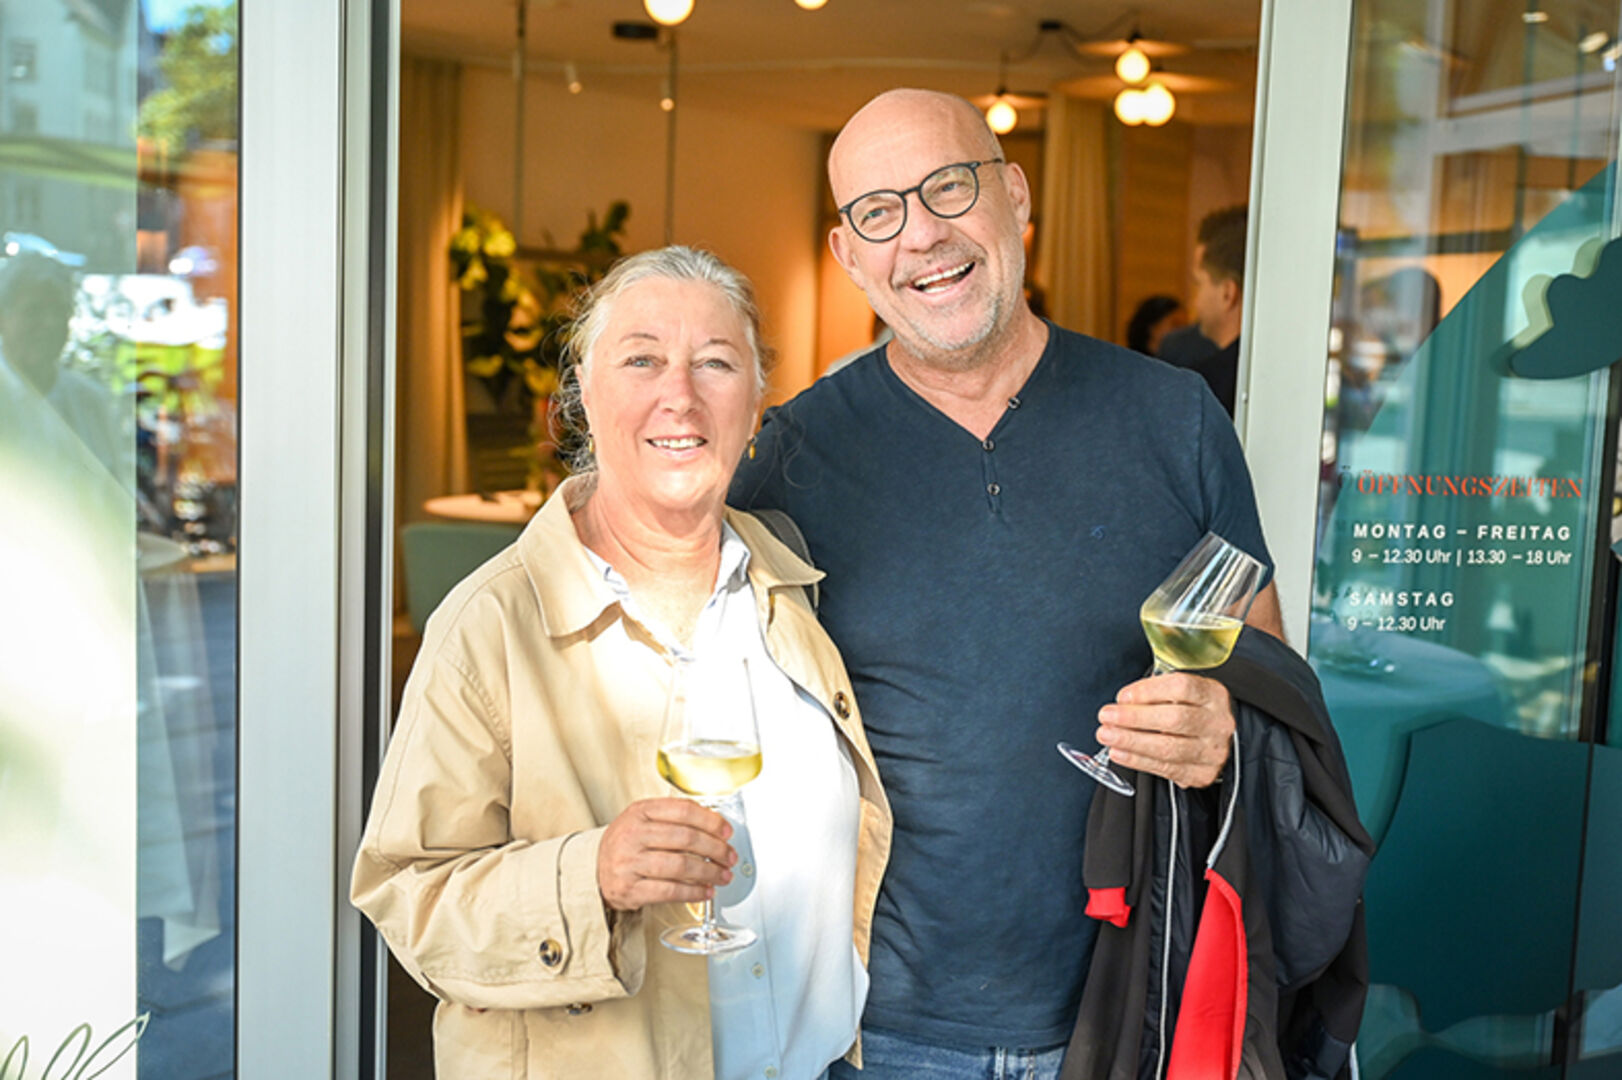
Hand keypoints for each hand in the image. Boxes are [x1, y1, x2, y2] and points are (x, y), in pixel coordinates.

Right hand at [597, 798, 736, 912]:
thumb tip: (715, 826)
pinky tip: (705, 891)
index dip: (711, 821)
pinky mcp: (630, 889)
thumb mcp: (643, 819)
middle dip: (716, 849)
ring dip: (709, 872)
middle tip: (729, 857)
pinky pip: (670, 891)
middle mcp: (633, 834)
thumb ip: (674, 818)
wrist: (594, 869)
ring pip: (681, 866)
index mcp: (640, 812)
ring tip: (722, 875)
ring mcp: (629, 862)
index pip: (684, 811)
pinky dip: (693, 893)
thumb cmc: (627, 843)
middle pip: (686, 838)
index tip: (727, 832)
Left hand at [1097, 672, 1233, 788]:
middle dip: (1134, 718)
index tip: (1123, 697)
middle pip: (1174, 719)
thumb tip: (1124, 703)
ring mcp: (1213, 751)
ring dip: (1131, 741)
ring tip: (1108, 735)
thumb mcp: (1180, 694)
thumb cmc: (1192, 711)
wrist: (1215, 739)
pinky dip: (1138, 760)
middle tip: (1107, 717)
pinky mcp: (1203, 773)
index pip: (1181, 688)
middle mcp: (1218, 723)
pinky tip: (1120, 753)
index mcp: (1213, 695)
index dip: (1147, 691)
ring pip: (1169, 748)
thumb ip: (1155, 695)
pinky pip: (1166, 768)